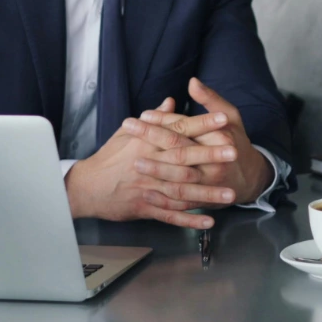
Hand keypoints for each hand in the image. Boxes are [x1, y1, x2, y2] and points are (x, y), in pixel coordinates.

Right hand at [64, 97, 235, 227]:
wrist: (86, 186)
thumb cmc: (109, 157)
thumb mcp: (128, 133)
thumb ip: (154, 119)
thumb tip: (171, 100)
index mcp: (146, 141)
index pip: (179, 129)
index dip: (202, 124)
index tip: (224, 119)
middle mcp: (149, 163)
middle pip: (184, 158)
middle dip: (211, 155)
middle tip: (235, 152)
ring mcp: (147, 187)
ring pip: (181, 190)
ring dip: (207, 193)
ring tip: (230, 193)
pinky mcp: (145, 207)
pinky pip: (170, 215)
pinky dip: (189, 219)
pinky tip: (208, 220)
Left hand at [134, 78, 272, 205]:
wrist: (250, 177)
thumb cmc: (235, 141)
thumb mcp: (230, 116)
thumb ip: (211, 100)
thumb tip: (192, 82)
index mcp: (220, 138)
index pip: (186, 126)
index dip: (164, 119)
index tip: (143, 114)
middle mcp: (214, 162)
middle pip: (179, 150)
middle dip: (152, 139)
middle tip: (127, 130)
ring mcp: (209, 184)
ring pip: (179, 179)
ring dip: (156, 171)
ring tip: (133, 162)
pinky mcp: (204, 200)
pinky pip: (181, 202)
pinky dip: (163, 200)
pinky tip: (145, 193)